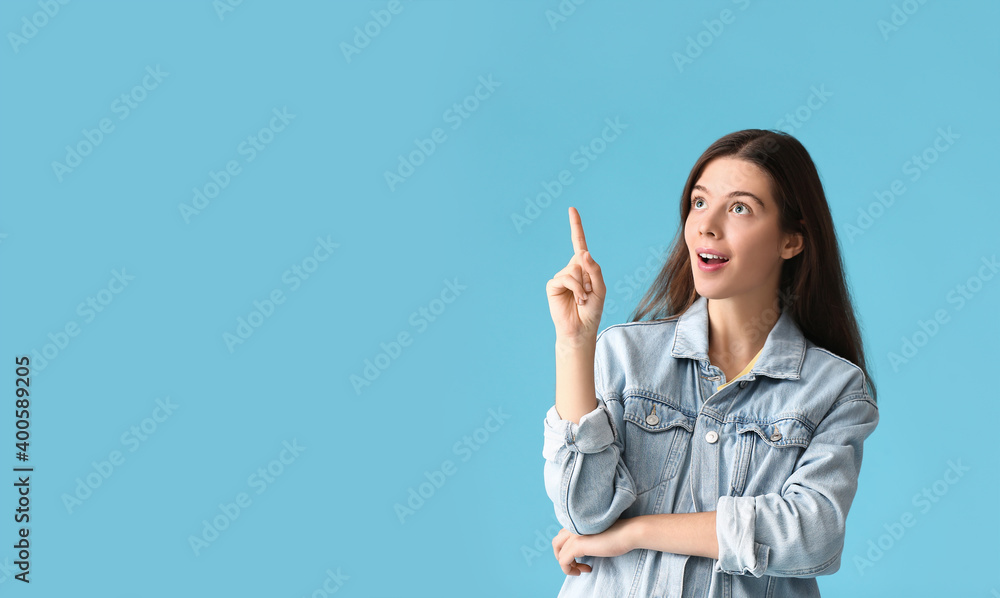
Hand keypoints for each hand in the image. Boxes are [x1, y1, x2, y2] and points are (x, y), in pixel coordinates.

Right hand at [545, 207, 606, 342]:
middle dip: (590, 277)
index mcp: (584, 267)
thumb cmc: (592, 311)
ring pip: (574, 270)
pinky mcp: (553, 285)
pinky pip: (565, 278)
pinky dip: (576, 288)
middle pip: (582, 259)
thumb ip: (595, 270)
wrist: (580, 329)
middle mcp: (571, 269)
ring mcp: (561, 277)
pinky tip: (577, 300)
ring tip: (583, 299)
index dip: (576, 226)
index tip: (571, 209)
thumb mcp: (601, 289)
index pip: (579, 243)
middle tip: (589, 294)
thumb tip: (583, 252)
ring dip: (583, 286)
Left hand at [551, 518, 636, 575]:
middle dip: (563, 556)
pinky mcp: (577, 544)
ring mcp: (573, 534)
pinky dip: (570, 570)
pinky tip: (586, 569)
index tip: (583, 558)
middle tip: (576, 564)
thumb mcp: (597, 534)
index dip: (570, 549)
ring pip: (559, 553)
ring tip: (581, 569)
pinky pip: (563, 562)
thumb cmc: (618, 534)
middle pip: (556, 543)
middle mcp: (572, 525)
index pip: (563, 536)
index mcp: (577, 521)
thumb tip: (581, 550)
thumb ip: (586, 537)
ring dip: (568, 565)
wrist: (628, 532)